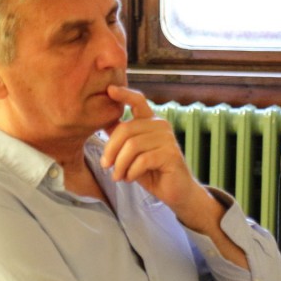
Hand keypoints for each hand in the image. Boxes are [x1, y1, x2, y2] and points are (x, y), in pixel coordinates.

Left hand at [101, 86, 213, 223]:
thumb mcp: (132, 153)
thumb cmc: (152, 171)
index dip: (124, 94)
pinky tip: (130, 178)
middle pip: (126, 129)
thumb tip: (104, 121)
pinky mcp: (171, 154)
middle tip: (106, 166)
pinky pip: (142, 160)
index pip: (138, 101)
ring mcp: (168, 139)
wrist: (176, 191)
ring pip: (132, 146)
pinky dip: (131, 172)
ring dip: (120, 165)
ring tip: (119, 176)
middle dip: (111, 150)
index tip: (109, 89)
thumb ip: (122, 137)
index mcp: (151, 121)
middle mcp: (161, 125)